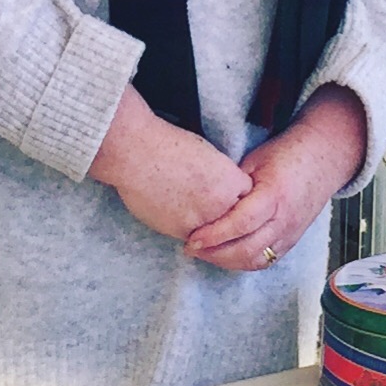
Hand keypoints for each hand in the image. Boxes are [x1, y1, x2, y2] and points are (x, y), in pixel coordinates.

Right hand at [89, 87, 252, 242]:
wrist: (138, 153)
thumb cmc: (169, 145)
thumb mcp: (209, 156)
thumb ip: (223, 180)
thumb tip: (224, 195)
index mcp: (232, 182)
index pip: (247, 199)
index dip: (237, 198)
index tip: (232, 199)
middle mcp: (222, 205)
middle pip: (235, 222)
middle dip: (225, 218)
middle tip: (213, 214)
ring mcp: (202, 221)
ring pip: (215, 236)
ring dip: (209, 231)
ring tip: (194, 217)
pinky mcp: (181, 231)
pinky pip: (193, 239)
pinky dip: (189, 233)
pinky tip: (177, 217)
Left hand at [186, 86, 368, 272]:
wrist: (323, 157)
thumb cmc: (286, 153)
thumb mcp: (255, 160)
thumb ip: (233, 184)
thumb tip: (204, 201)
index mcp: (274, 195)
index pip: (240, 224)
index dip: (214, 235)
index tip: (192, 237)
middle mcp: (284, 220)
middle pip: (247, 249)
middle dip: (214, 254)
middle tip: (190, 248)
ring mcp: (290, 233)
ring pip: (255, 260)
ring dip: (226, 262)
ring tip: (204, 253)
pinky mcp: (292, 241)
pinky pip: (266, 261)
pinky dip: (243, 262)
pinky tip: (225, 256)